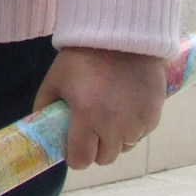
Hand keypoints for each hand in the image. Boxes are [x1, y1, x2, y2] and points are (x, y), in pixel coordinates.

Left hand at [34, 46, 166, 171]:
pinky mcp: (154, 115)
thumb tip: (42, 133)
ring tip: (109, 115)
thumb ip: (44, 108)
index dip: (75, 156)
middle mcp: (114, 124)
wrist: (122, 35)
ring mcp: (137, 121)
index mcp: (86, 116)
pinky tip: (125, 106)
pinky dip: (133, 127)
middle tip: (91, 129)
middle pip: (105, 158)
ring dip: (116, 139)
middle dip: (95, 148)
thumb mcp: (55, 81)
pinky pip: (141, 134)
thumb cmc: (83, 58)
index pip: (81, 160)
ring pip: (125, 147)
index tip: (73, 146)